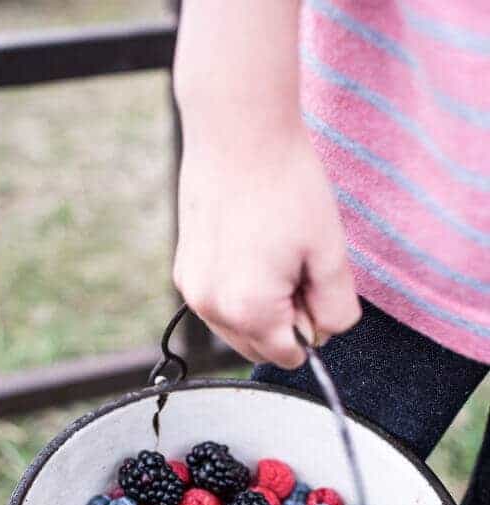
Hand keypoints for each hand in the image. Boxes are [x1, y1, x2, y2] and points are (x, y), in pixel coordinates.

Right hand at [173, 127, 360, 367]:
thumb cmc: (287, 186)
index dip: (311, 324)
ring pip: (238, 328)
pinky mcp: (183, 272)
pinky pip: (219, 304)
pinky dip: (238, 290)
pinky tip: (249, 247)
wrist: (237, 133)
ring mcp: (192, 291)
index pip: (290, 355)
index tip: (312, 281)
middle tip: (295, 265)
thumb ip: (336, 308)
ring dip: (260, 308)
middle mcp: (211, 309)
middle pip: (260, 348)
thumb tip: (325, 333)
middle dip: (284, 320)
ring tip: (271, 253)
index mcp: (249, 311)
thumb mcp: (330, 252)